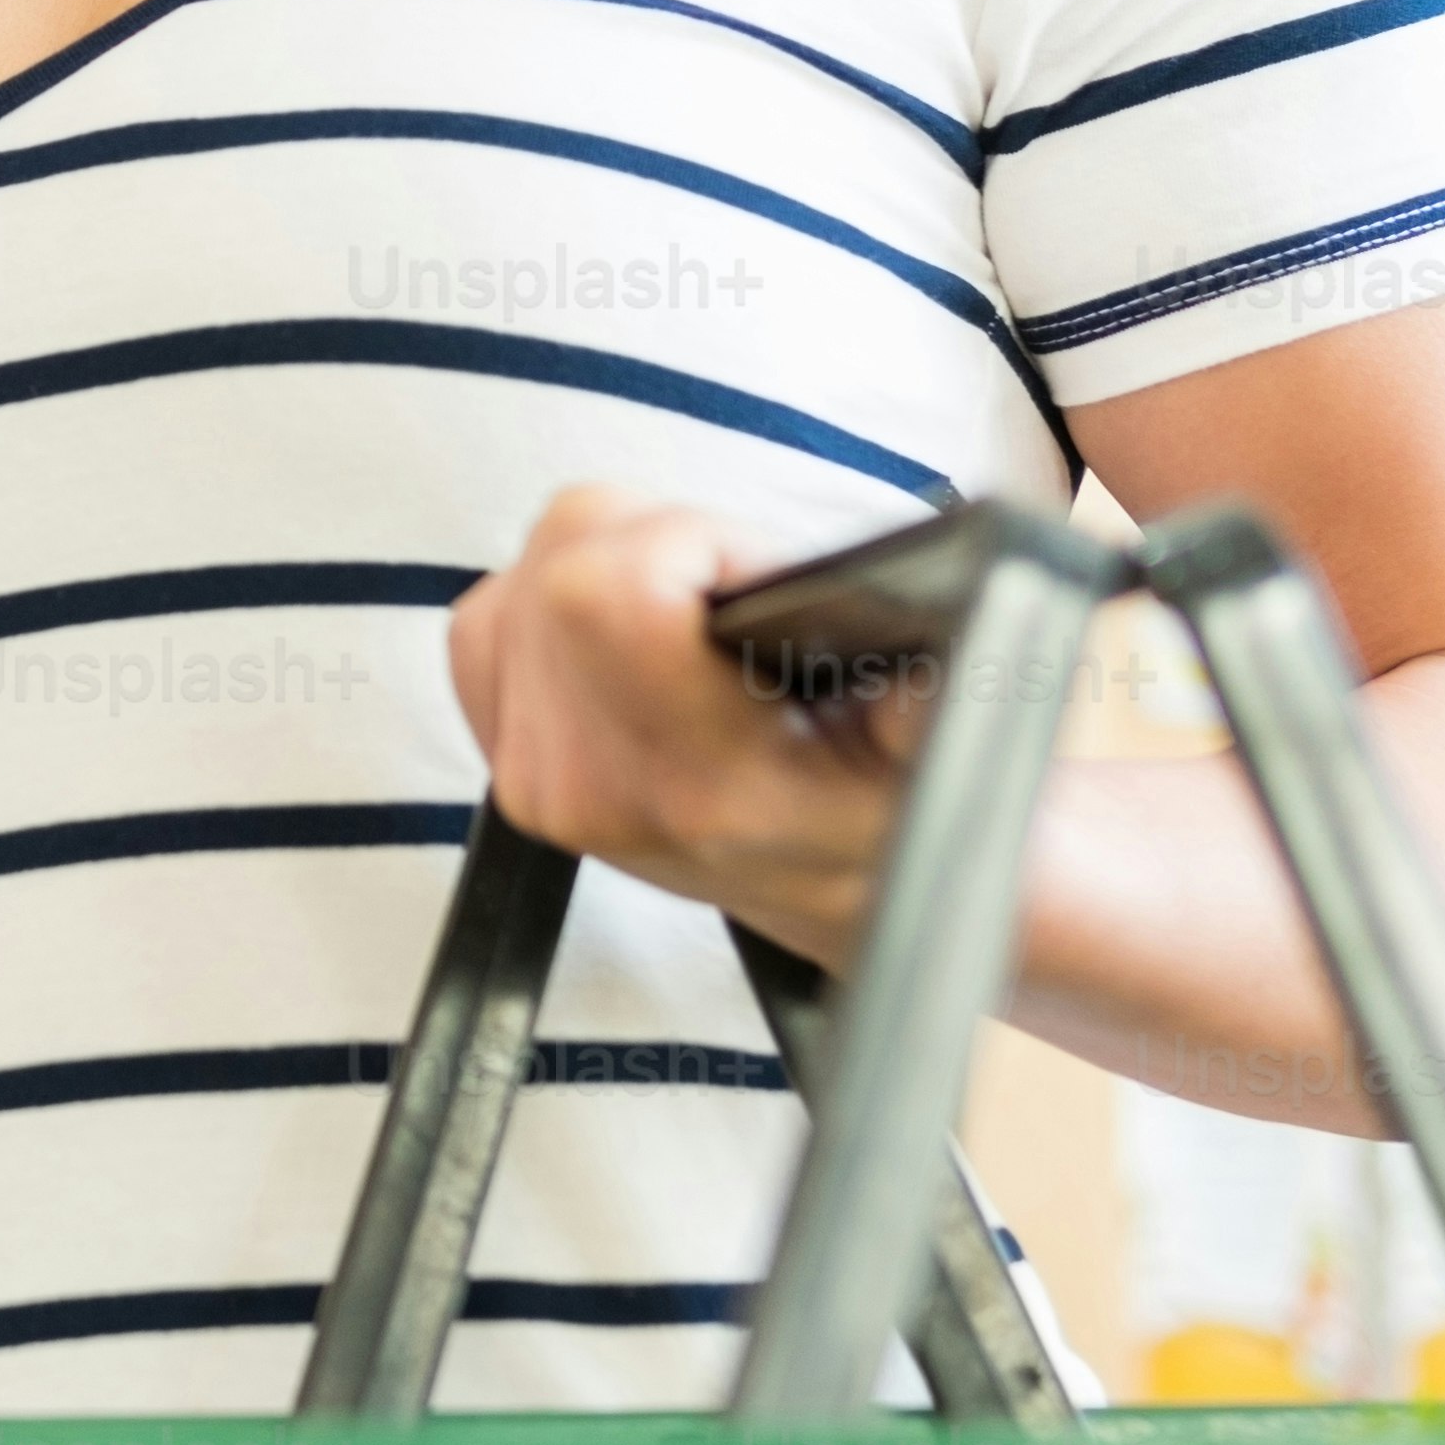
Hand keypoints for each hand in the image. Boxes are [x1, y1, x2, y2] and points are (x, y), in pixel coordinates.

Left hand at [444, 483, 935, 971]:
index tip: (759, 579)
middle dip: (660, 541)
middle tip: (740, 602)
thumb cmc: (909, 811)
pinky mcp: (508, 777)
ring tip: (698, 625)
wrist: (867, 903)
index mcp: (701, 784)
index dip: (691, 543)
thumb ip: (938, 686)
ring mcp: (539, 790)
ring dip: (610, 568)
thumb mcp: (954, 745)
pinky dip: (555, 608)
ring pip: (523, 578)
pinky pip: (490, 627)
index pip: (610, 592)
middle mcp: (599, 793)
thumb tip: (910, 619)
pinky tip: (636, 642)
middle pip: (561, 562)